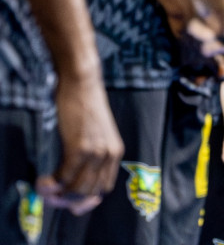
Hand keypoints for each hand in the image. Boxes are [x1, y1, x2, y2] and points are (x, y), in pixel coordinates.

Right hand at [38, 70, 121, 214]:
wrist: (83, 84)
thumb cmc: (84, 107)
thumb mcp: (96, 134)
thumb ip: (91, 154)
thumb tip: (72, 177)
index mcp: (116, 152)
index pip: (104, 188)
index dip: (85, 199)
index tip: (69, 203)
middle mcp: (109, 154)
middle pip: (90, 192)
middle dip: (68, 201)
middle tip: (51, 198)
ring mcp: (96, 151)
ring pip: (78, 189)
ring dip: (58, 195)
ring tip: (45, 190)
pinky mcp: (80, 147)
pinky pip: (66, 176)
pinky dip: (53, 184)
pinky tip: (43, 180)